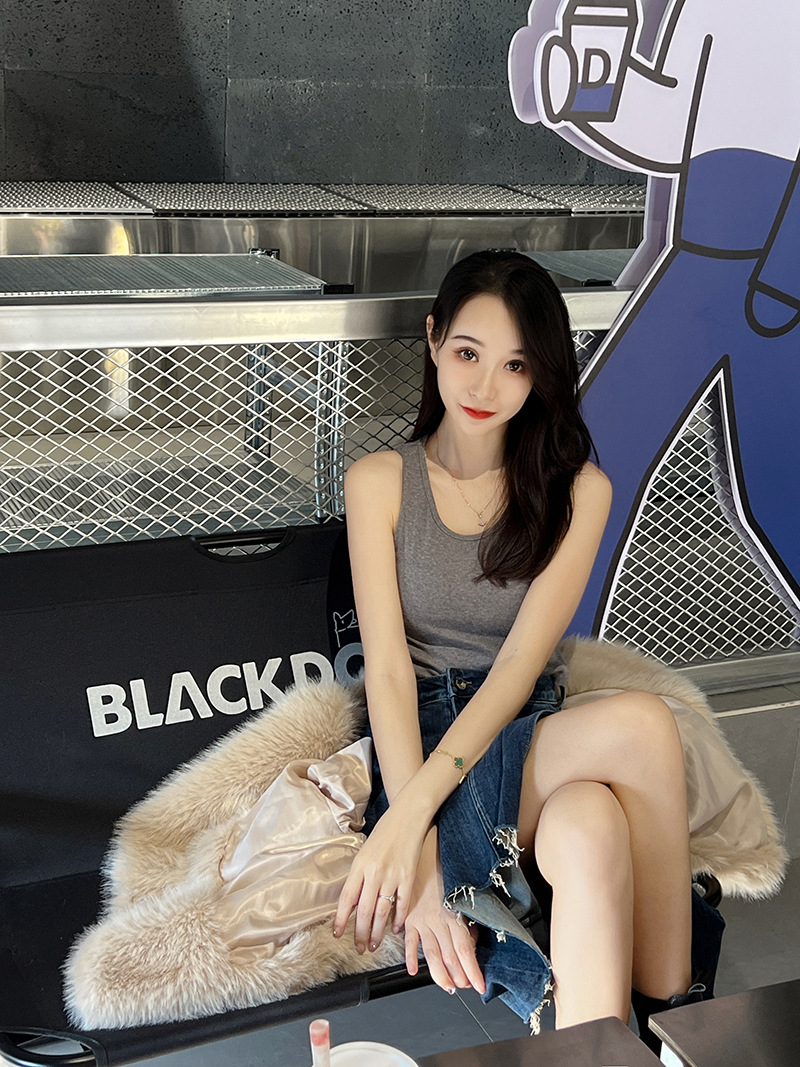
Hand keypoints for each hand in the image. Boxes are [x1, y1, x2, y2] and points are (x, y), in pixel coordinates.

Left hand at [333, 801, 426, 952]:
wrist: (408, 816)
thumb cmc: (385, 832)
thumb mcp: (364, 852)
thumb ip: (359, 876)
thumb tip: (353, 902)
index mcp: (360, 866)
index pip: (347, 899)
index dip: (341, 920)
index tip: (338, 934)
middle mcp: (374, 873)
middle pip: (364, 911)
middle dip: (360, 934)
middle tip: (359, 948)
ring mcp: (393, 876)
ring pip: (382, 912)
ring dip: (377, 932)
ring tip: (374, 945)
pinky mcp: (409, 878)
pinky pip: (402, 904)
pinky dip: (398, 919)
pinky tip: (394, 929)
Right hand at [404, 829, 484, 994]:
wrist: (420, 841)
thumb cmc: (441, 858)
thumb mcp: (462, 882)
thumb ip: (466, 911)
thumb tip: (472, 934)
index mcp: (452, 911)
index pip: (464, 949)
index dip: (472, 970)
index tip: (479, 985)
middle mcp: (436, 919)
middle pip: (449, 955)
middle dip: (457, 976)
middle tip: (463, 989)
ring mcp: (420, 918)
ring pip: (430, 953)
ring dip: (439, 973)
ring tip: (446, 986)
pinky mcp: (407, 914)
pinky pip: (409, 940)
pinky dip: (410, 956)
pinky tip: (412, 969)